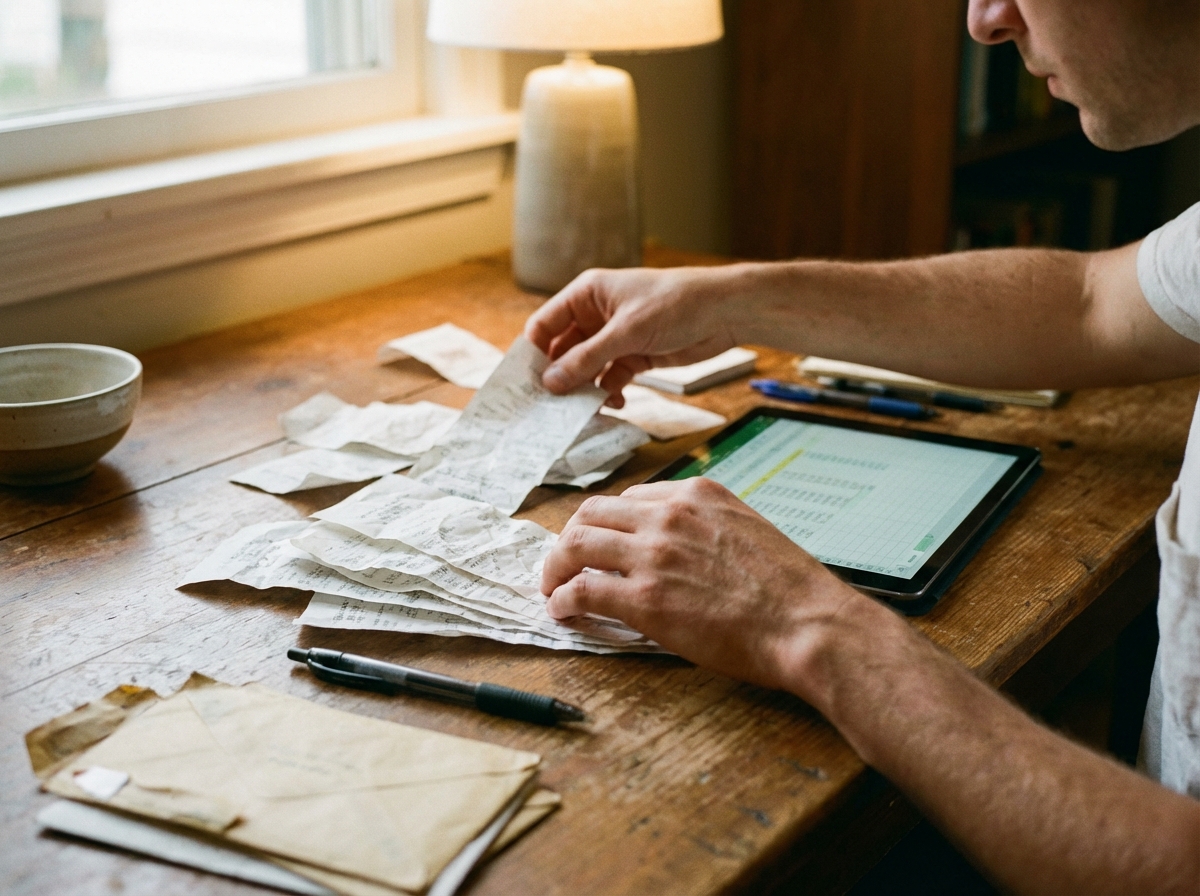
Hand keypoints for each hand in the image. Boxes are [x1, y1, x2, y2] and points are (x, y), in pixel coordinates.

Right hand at [524, 265, 745, 404]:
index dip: (534, 352)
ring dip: (585, 388)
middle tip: (551, 406)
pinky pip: (610, 377)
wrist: (725, 312)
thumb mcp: (626, 332)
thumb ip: (587, 359)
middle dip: (560, 376)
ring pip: (586, 367)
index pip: (546, 324)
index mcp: (587, 294)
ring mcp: (615, 336)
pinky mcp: (634, 355)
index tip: (527, 383)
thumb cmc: (676, 304)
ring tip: (584, 408)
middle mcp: (596, 315)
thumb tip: (551, 382)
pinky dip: (609, 390)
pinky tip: (614, 402)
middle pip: (564, 350)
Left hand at [541, 477, 869, 693]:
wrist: (806, 623)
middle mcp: (669, 515)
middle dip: (569, 539)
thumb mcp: (746, 529)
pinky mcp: (644, 598)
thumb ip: (705, 527)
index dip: (604, 524)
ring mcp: (653, 554)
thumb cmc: (789, 589)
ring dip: (556, 568)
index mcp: (695, 494)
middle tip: (562, 564)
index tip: (598, 543)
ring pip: (576, 545)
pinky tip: (563, 611)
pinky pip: (583, 590)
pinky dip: (563, 599)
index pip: (628, 499)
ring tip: (552, 589)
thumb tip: (678, 547)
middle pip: (590, 514)